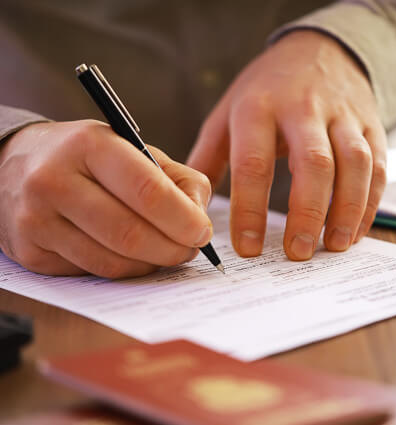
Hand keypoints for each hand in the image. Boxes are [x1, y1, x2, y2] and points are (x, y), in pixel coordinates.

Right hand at [0, 120, 211, 276]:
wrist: (16, 165)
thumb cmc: (87, 157)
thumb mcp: (132, 149)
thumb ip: (177, 178)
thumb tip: (200, 219)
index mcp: (90, 146)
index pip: (148, 191)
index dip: (183, 219)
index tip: (202, 232)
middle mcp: (55, 181)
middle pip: (130, 234)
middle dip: (172, 249)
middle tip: (189, 249)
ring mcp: (38, 220)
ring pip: (112, 262)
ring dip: (151, 264)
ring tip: (165, 252)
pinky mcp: (32, 252)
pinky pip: (92, 272)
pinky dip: (124, 270)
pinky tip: (133, 257)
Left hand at [188, 30, 386, 259]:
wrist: (313, 51)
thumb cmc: (263, 91)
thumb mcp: (226, 114)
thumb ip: (206, 158)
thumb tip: (190, 203)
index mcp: (257, 109)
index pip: (253, 164)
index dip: (250, 210)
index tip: (247, 250)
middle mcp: (302, 109)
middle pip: (313, 164)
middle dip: (306, 213)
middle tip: (296, 254)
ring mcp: (341, 114)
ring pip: (354, 164)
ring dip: (347, 210)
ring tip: (333, 246)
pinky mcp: (369, 123)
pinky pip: (377, 164)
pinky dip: (370, 201)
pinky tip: (354, 228)